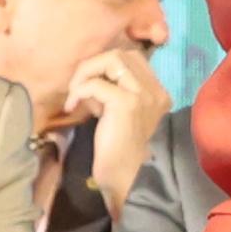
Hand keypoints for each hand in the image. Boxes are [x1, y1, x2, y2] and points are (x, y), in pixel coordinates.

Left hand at [67, 46, 172, 210]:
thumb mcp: (120, 114)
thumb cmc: (118, 150)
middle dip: (93, 65)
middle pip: (122, 54)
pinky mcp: (127, 103)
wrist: (125, 177)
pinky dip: (79, 91)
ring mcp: (143, 95)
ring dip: (86, 73)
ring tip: (76, 94)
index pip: (132, 59)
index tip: (91, 89)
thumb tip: (92, 76)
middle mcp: (155, 90)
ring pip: (112, 60)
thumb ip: (115, 92)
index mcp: (157, 92)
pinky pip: (96, 83)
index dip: (105, 66)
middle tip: (78, 88)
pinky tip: (73, 106)